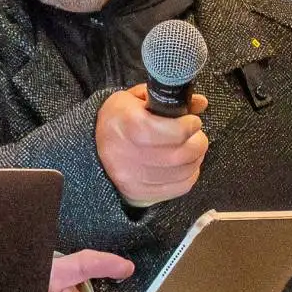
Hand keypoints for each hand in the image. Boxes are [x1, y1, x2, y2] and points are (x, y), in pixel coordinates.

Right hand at [96, 84, 209, 207]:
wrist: (91, 147)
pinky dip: (190, 175)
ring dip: (196, 159)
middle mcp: (129, 154)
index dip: (190, 126)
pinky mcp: (139, 192)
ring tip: (192, 149)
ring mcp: (134, 177)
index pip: (174, 131)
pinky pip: (179, 188)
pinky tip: (185, 165)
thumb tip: (200, 103)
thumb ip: (167, 99)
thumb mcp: (135, 99)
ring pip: (183, 172)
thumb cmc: (117, 120)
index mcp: (128, 124)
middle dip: (198, 143)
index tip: (192, 121)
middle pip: (180, 154)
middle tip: (197, 136)